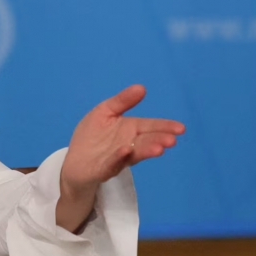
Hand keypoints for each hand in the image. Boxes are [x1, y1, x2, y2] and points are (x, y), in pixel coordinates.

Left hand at [55, 85, 184, 232]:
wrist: (75, 162)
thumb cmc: (92, 135)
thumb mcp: (105, 112)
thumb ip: (122, 101)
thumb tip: (141, 87)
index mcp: (130, 129)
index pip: (150, 126)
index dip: (165, 127)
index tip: (180, 128)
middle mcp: (129, 144)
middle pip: (146, 141)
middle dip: (159, 140)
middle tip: (171, 140)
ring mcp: (118, 158)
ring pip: (135, 154)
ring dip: (146, 150)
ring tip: (159, 148)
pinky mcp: (104, 168)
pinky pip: (112, 162)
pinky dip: (119, 157)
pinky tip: (125, 150)